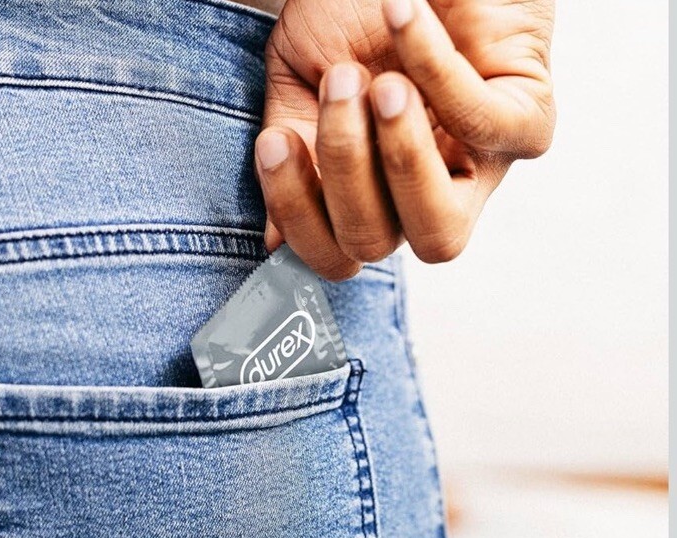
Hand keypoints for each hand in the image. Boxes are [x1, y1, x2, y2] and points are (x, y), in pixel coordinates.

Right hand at [255, 0, 555, 280]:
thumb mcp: (302, 83)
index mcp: (369, 193)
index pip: (337, 251)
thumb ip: (294, 156)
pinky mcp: (527, 123)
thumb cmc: (353, 16)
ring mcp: (479, 171)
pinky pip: (481, 128)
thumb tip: (273, 239)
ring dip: (397, 153)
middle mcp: (422, 197)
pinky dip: (435, 72)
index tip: (276, 143)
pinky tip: (404, 19)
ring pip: (439, 230)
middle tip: (339, 87)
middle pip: (376, 245)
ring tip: (376, 78)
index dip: (299, 215)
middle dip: (344, 172)